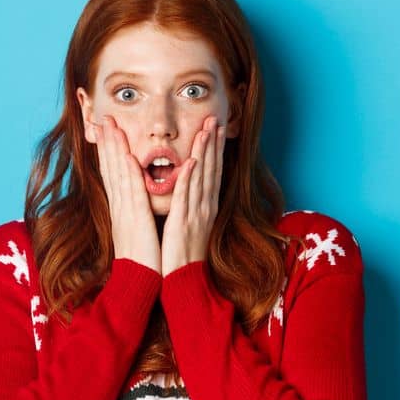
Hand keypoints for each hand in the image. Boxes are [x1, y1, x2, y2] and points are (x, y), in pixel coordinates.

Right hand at [91, 115, 161, 273]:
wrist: (138, 281)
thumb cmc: (142, 258)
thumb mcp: (136, 229)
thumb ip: (134, 212)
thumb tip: (134, 202)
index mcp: (122, 208)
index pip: (113, 173)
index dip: (109, 151)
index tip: (106, 131)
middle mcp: (120, 206)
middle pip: (112, 168)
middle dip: (108, 142)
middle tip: (103, 118)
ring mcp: (126, 212)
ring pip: (120, 174)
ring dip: (117, 149)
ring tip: (113, 127)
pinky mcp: (136, 221)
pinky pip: (133, 194)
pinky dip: (132, 174)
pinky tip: (131, 158)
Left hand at [161, 115, 223, 275]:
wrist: (185, 280)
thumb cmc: (185, 254)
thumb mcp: (192, 225)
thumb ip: (193, 206)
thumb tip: (192, 190)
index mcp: (206, 207)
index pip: (212, 172)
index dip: (215, 149)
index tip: (216, 129)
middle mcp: (205, 207)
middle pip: (211, 170)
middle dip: (213, 143)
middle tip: (215, 119)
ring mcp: (197, 214)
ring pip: (202, 177)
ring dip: (204, 153)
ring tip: (206, 130)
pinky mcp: (184, 222)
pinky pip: (187, 196)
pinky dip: (190, 179)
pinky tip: (192, 162)